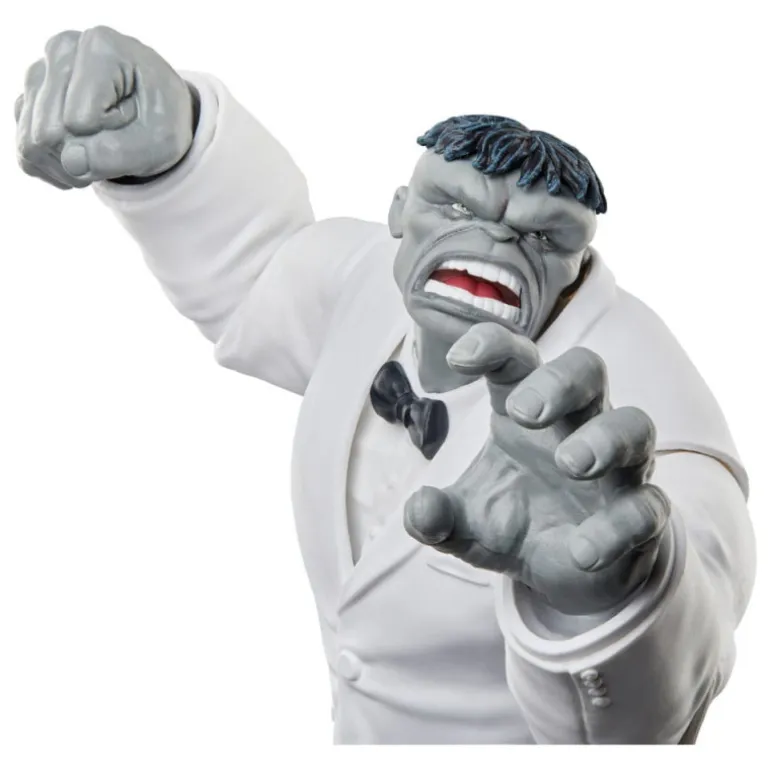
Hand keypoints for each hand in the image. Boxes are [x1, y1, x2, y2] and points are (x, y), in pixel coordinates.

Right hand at [15, 26, 194, 188]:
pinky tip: (83, 157)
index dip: (113, 134)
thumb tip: (70, 162)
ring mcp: (40, 75)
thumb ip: (119, 153)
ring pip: (33, 145)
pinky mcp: (28, 101)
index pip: (82, 120)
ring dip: (72, 165)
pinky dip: (57, 168)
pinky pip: (27, 155)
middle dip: (89, 152)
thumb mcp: (161, 143)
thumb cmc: (161, 120)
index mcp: (100, 49)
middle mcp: (61, 51)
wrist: (155, 115)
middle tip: (119, 135)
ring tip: (102, 145)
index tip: (136, 116)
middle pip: (50, 133)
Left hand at [404, 322, 670, 614]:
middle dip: (559, 382)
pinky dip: (617, 527)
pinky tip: (582, 550)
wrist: (567, 573)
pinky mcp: (640, 514)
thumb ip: (435, 516)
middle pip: (587, 369)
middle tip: (524, 412)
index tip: (458, 359)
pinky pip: (647, 508)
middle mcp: (576, 425)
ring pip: (633, 425)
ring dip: (605, 439)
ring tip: (569, 463)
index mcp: (527, 409)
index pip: (517, 359)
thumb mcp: (464, 523)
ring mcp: (616, 467)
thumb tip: (418, 511)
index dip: (492, 346)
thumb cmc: (515, 523)